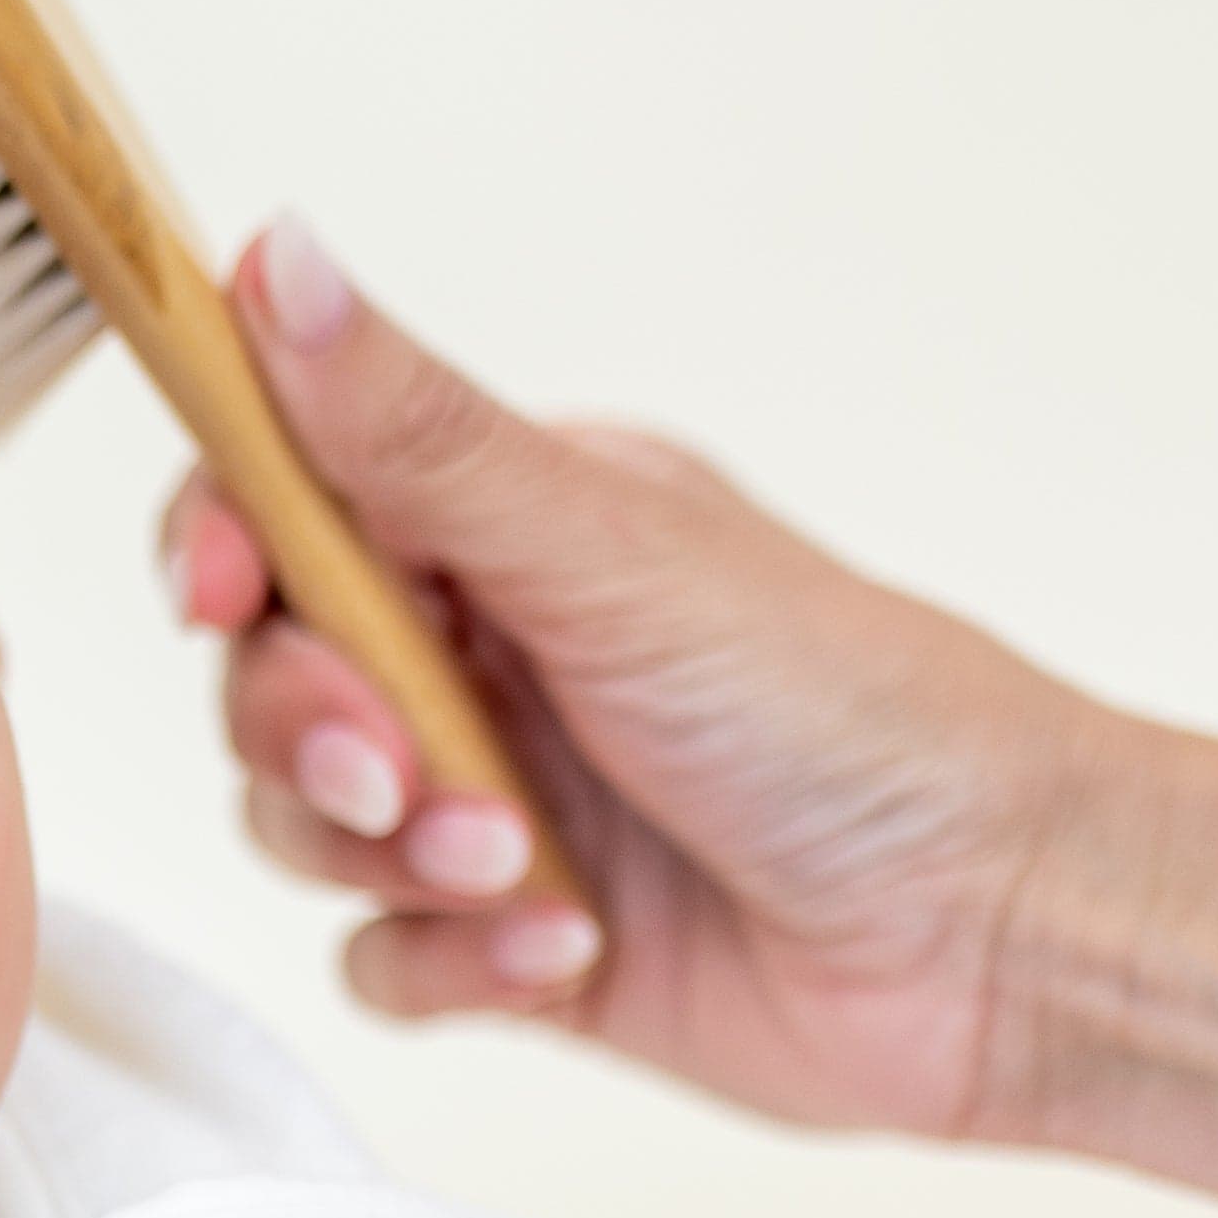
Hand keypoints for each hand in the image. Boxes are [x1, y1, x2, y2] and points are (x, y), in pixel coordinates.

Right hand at [168, 215, 1109, 1141]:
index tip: (220, 594)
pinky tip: (565, 951)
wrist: (998, 935)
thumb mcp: (610, 554)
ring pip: (304, 823)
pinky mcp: (507, 939)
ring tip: (519, 866)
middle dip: (313, 732)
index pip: (279, 498)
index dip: (218, 547)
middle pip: (265, 677)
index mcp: (504, 521)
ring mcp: (490, 797)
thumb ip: (417, 432)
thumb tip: (281, 256)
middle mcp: (482, 650)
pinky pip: (380, 957)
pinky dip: (450, 961)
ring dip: (390, 855)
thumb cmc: (857, 715)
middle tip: (405, 774)